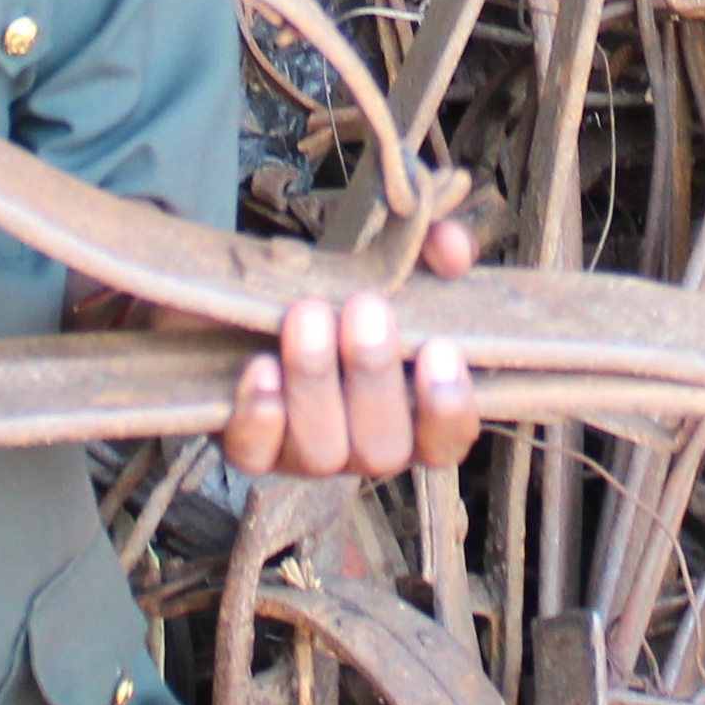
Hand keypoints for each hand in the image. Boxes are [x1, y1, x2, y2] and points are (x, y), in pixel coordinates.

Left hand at [222, 216, 481, 478]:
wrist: (286, 307)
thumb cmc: (360, 300)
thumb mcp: (406, 271)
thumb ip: (438, 255)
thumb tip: (449, 246)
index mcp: (417, 421)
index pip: (447, 442)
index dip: (447, 407)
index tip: (440, 349)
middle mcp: (368, 450)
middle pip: (382, 449)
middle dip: (373, 374)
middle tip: (365, 306)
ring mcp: (310, 457)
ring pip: (320, 450)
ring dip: (314, 380)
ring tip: (308, 314)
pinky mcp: (256, 451)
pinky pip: (255, 454)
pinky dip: (259, 415)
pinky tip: (263, 366)